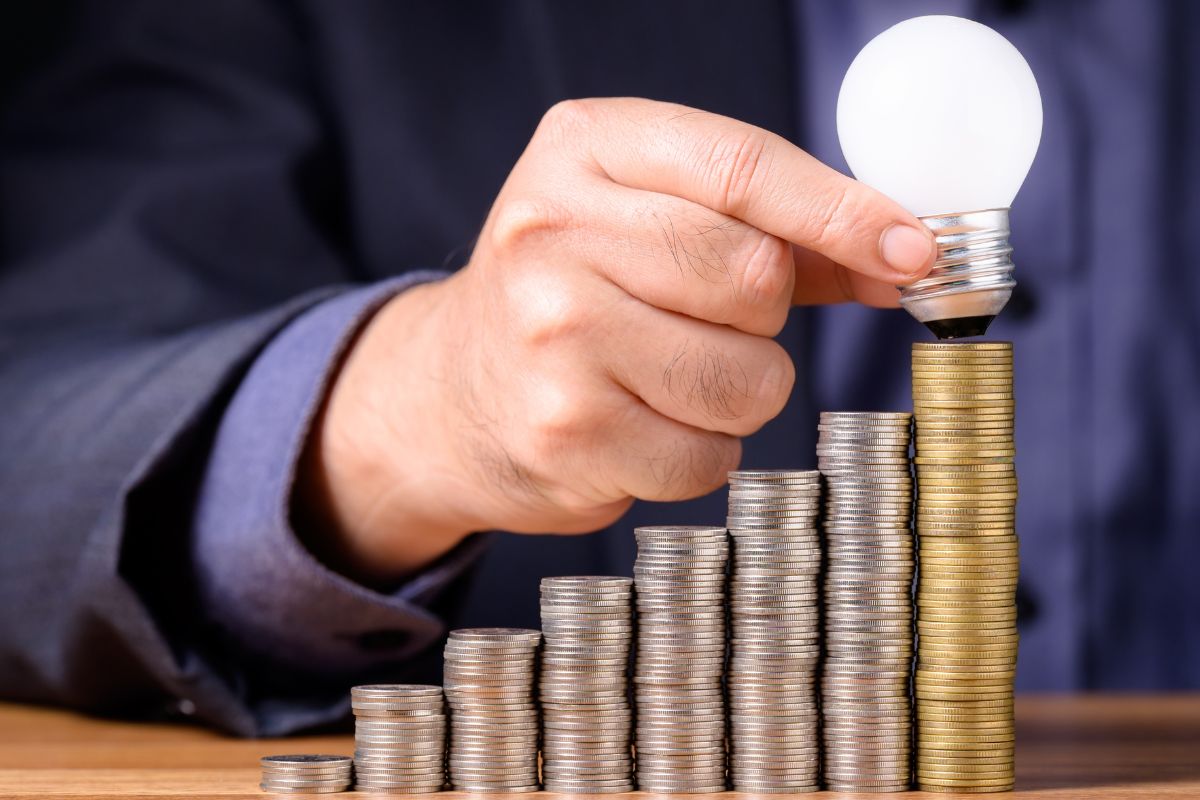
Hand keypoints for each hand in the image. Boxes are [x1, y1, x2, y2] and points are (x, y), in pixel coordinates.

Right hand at [298, 98, 933, 582]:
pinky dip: (701, 452)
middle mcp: (554, 232)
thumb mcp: (646, 220)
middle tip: (706, 321)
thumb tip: (906, 259)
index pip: (743, 167)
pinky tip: (643, 426)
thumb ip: (774, 229)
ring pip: (748, 376)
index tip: (915, 251)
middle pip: (754, 277)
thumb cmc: (573, 293)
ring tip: (668, 378)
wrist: (453, 390)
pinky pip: (710, 455)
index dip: (843, 213)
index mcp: (583, 149)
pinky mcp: (564, 431)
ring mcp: (552, 335)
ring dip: (740, 391)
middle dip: (762, 316)